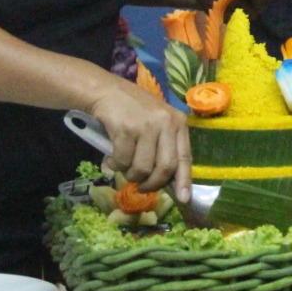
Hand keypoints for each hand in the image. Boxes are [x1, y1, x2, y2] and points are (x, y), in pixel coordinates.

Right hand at [87, 80, 192, 200]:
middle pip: (164, 168)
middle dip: (152, 184)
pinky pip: (123, 161)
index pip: (185, 157)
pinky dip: (115, 165)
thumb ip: (165, 146)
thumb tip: (170, 182)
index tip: (184, 199)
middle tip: (141, 187)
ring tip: (124, 167)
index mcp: (178, 122)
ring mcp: (146, 125)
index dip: (184, 180)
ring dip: (131, 175)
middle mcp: (166, 123)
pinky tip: (111, 159)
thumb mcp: (158, 123)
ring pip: (142, 168)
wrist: (107, 91)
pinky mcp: (126, 129)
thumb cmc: (134, 110)